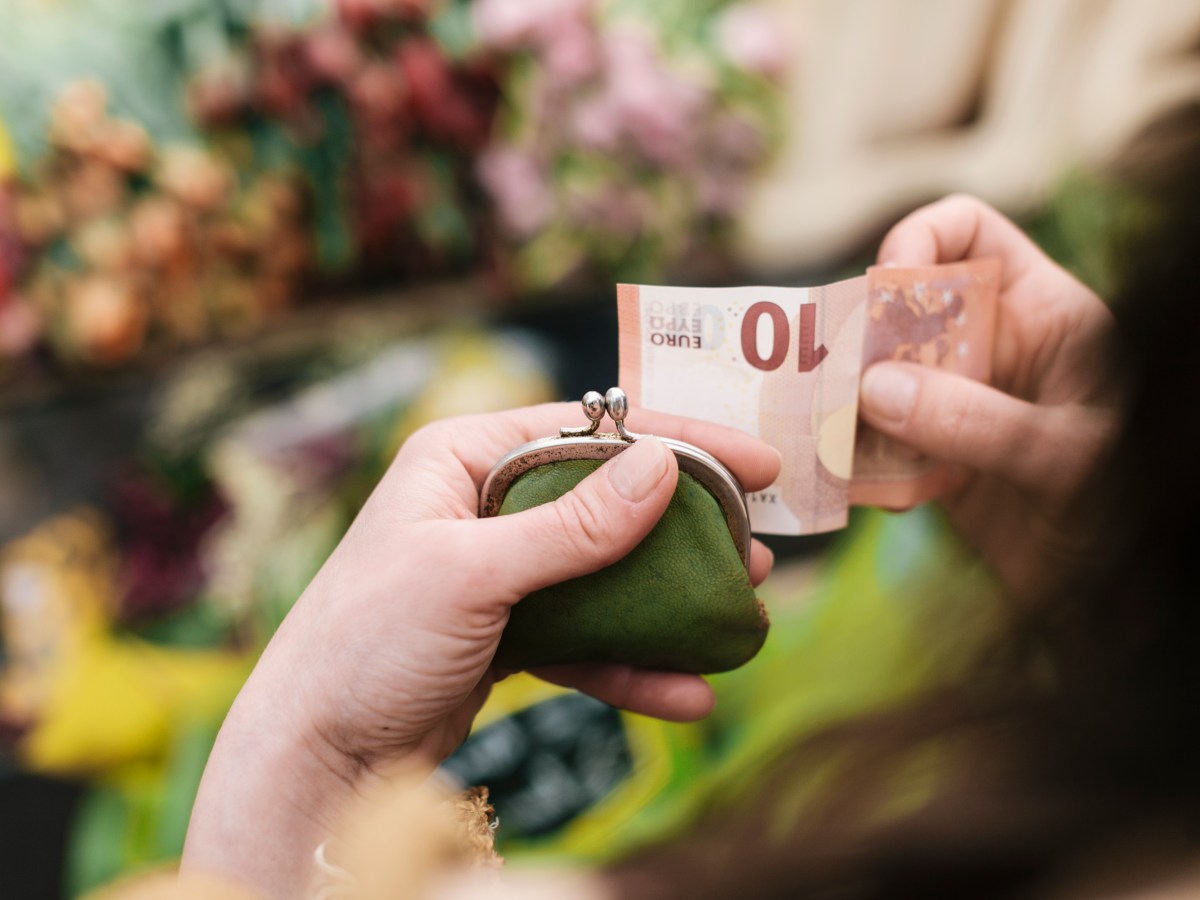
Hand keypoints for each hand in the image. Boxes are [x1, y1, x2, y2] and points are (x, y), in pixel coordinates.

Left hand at [182, 402, 779, 898]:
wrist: (312, 755)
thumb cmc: (364, 643)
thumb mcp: (470, 573)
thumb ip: (572, 526)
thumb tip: (664, 466)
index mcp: (464, 458)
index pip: (592, 431)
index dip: (679, 441)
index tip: (756, 464)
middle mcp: (484, 504)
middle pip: (609, 502)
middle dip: (686, 530)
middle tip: (757, 550)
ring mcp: (498, 572)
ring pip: (605, 573)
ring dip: (672, 599)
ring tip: (742, 614)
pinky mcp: (507, 633)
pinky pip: (586, 637)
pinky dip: (634, 665)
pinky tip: (685, 693)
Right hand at [857, 194, 1118, 596]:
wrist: (1114, 600)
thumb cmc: (1125, 512)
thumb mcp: (1067, 458)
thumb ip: (978, 420)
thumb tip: (873, 391)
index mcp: (1042, 314)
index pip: (969, 233)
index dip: (919, 241)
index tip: (884, 289)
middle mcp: (991, 349)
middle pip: (901, 305)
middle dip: (860, 335)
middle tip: (833, 378)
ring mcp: (956, 404)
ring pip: (875, 376)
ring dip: (847, 405)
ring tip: (834, 437)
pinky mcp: (930, 459)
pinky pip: (871, 442)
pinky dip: (857, 461)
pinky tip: (872, 492)